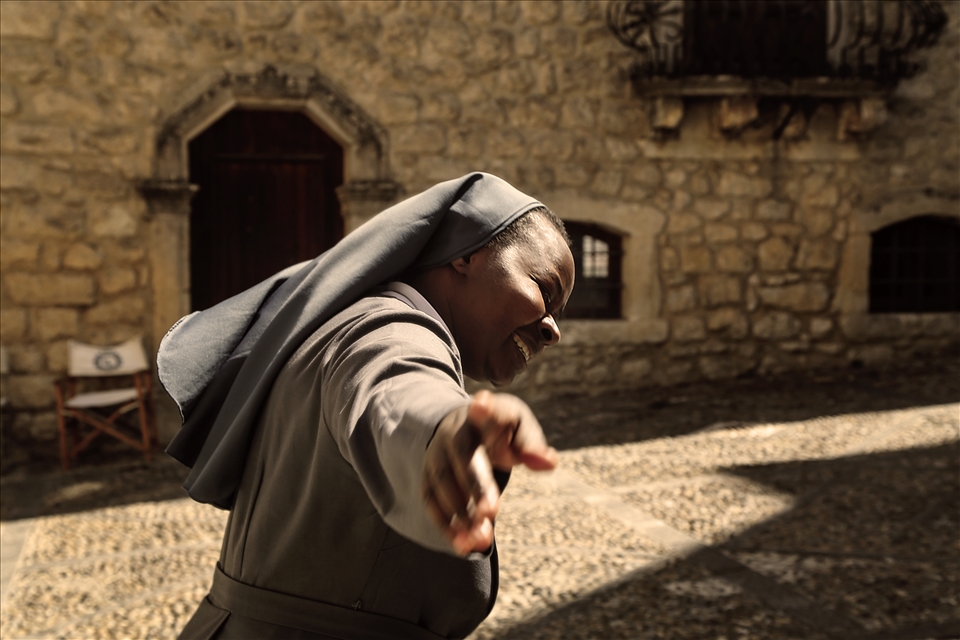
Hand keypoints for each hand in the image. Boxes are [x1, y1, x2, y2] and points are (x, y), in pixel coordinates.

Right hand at [422, 390, 557, 554]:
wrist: (459, 426)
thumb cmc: (500, 429)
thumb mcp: (519, 428)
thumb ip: (532, 445)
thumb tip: (549, 463)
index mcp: (483, 414)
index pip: (486, 410)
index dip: (485, 409)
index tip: (482, 403)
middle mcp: (455, 432)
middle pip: (463, 456)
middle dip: (475, 484)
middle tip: (492, 511)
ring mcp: (437, 454)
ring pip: (444, 483)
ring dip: (461, 513)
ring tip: (481, 539)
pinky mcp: (428, 477)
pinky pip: (432, 501)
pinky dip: (446, 525)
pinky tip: (463, 545)